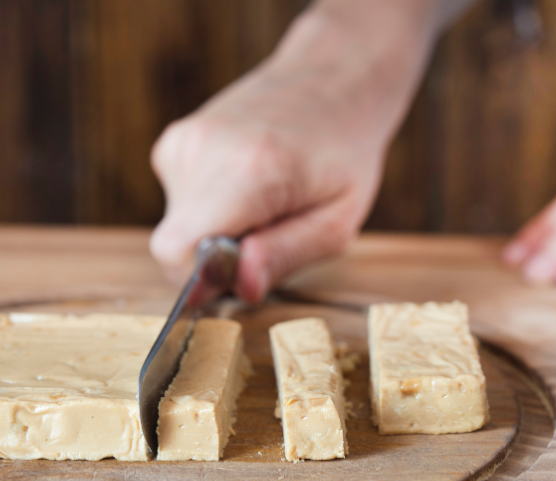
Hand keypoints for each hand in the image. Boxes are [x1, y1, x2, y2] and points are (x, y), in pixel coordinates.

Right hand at [150, 1, 445, 301]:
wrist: (332, 83)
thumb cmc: (344, 155)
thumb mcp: (336, 221)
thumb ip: (285, 256)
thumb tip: (238, 287)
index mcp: (247, 171)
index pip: (177, 253)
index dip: (204, 281)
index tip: (242, 276)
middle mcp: (202, 150)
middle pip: (176, 248)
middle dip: (218, 262)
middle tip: (271, 235)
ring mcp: (182, 141)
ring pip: (177, 229)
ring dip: (217, 235)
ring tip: (266, 205)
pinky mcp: (175, 142)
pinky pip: (181, 206)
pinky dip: (211, 212)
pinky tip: (249, 189)